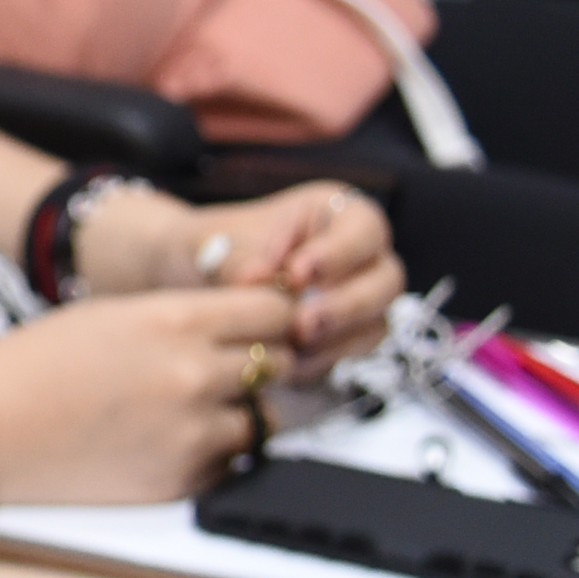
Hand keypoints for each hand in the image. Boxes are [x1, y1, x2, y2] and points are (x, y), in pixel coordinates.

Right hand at [0, 287, 306, 505]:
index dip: (272, 316)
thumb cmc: (31, 368)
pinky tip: (169, 440)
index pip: (274, 310)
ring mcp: (192, 431)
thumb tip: (242, 323)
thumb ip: (182, 317)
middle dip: (265, 363)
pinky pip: (233, 462)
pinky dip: (215, 452)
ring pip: (266, 417)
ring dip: (243, 412)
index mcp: (173, 320)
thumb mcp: (109, 315)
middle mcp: (194, 373)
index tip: (262, 325)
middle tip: (234, 368)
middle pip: (282, 362)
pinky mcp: (183, 479)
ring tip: (195, 409)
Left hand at [130, 178, 402, 362]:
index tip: (296, 274)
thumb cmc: (211, 245)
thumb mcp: (216, 240)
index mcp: (337, 212)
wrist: (192, 277)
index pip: (364, 228)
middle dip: (345, 304)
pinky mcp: (345, 335)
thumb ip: (241, 257)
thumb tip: (259, 279)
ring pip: (376, 321)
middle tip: (302, 323)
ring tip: (291, 347)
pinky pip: (351, 352)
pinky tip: (289, 365)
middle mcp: (359, 254)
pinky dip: (323, 360)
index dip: (338, 253)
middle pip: (385, 280)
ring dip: (337, 338)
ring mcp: (358, 296)